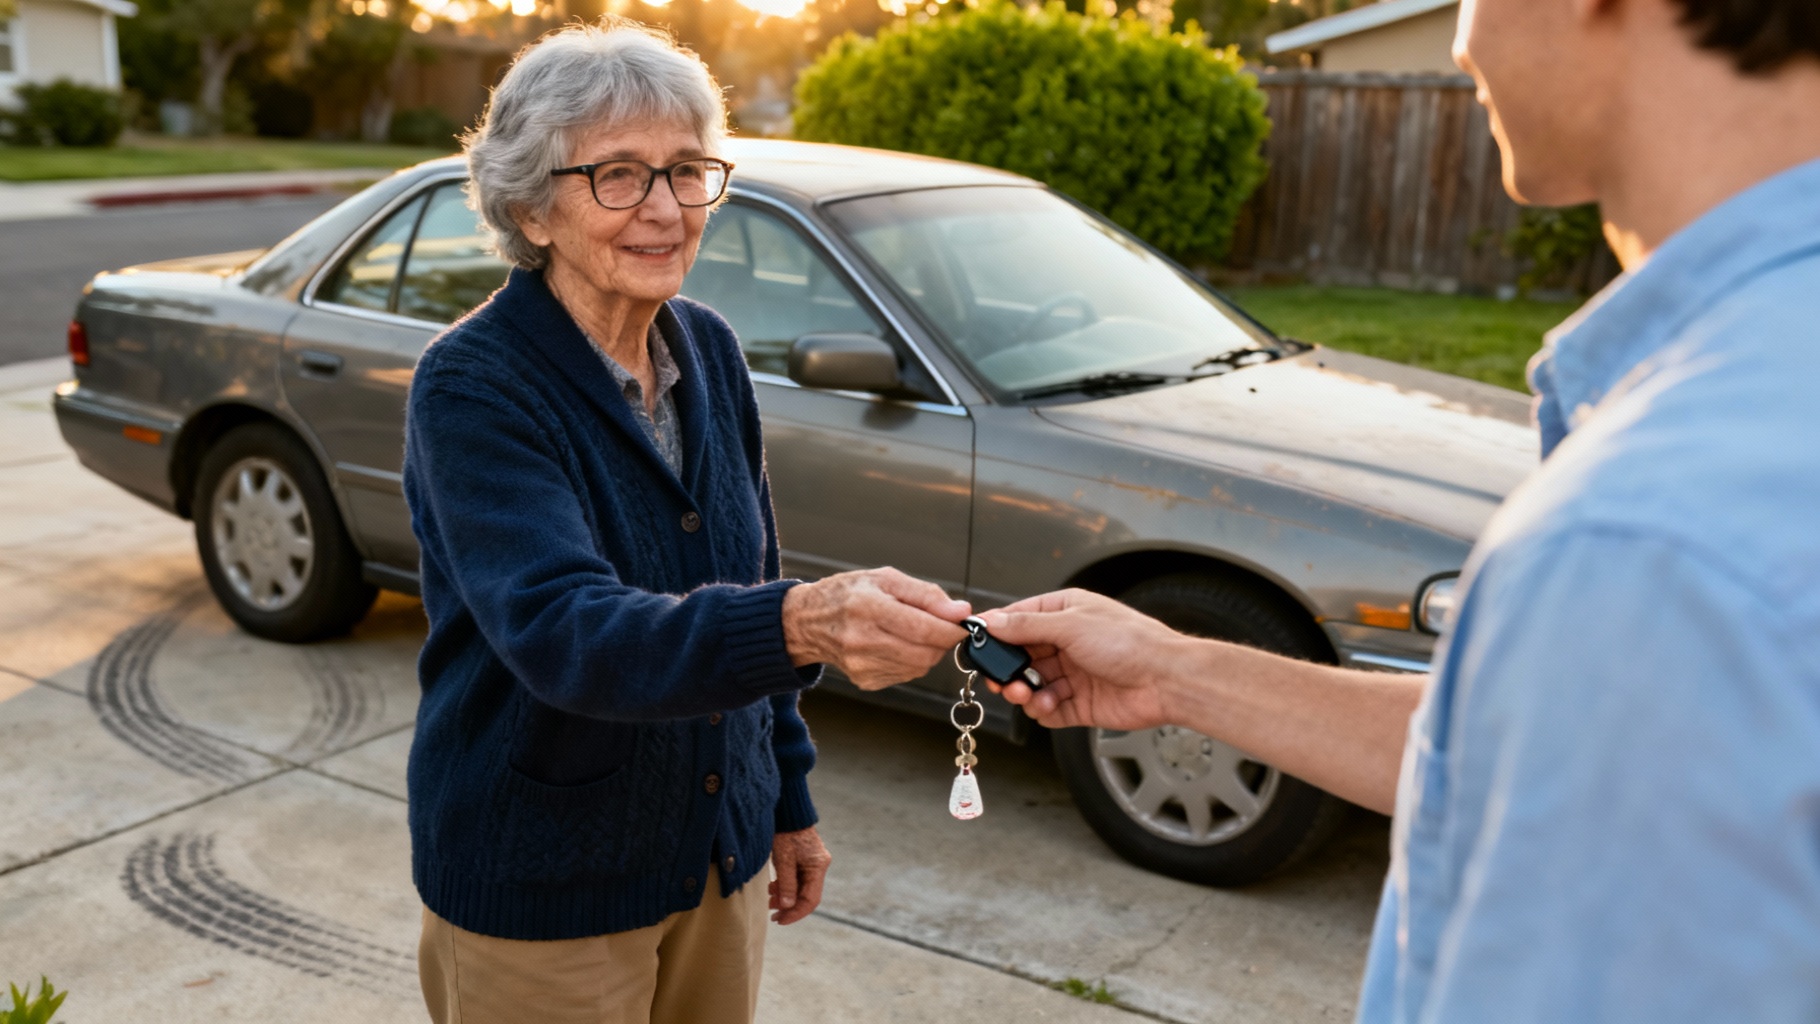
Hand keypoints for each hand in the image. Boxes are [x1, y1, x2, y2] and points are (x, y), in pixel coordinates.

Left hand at [769, 826, 831, 924]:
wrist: (787, 812)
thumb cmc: (785, 833)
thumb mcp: (784, 859)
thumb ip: (787, 884)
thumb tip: (787, 906)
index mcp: (818, 867)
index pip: (810, 900)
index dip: (795, 913)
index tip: (780, 920)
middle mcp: (819, 866)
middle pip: (806, 895)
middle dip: (789, 906)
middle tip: (773, 914)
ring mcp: (812, 863)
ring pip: (800, 888)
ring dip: (786, 897)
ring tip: (770, 901)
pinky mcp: (804, 860)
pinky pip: (797, 879)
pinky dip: (785, 886)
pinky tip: (773, 888)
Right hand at [782, 567, 970, 689]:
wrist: (808, 622)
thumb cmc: (848, 594)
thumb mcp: (885, 579)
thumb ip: (926, 594)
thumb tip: (961, 611)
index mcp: (868, 607)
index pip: (924, 628)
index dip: (951, 629)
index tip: (963, 623)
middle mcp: (862, 639)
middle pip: (925, 652)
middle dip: (943, 641)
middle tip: (941, 627)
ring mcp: (861, 664)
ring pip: (919, 666)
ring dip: (928, 651)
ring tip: (914, 632)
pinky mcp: (864, 680)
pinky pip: (905, 674)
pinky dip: (912, 661)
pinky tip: (897, 645)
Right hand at [979, 589, 1183, 730]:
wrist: (1166, 679)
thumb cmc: (1129, 642)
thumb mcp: (1071, 625)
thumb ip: (1027, 626)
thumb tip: (992, 621)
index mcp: (1065, 612)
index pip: (1019, 619)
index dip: (997, 632)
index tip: (978, 644)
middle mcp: (1067, 642)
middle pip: (1021, 656)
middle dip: (1008, 669)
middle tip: (1001, 680)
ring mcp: (1073, 674)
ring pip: (1031, 685)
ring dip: (1024, 692)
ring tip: (1026, 694)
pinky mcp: (1080, 703)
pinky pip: (1048, 708)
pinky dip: (1042, 709)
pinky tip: (1049, 704)